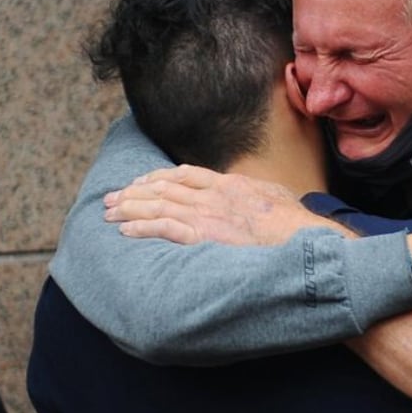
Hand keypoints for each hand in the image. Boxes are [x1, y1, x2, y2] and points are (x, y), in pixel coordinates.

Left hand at [103, 165, 338, 245]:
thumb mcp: (277, 198)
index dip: (159, 178)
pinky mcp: (205, 234)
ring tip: (109, 212)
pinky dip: (142, 228)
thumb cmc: (296, 225)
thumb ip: (259, 194)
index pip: (186, 174)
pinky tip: (125, 231)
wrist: (303, 237)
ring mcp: (208, 214)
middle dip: (134, 192)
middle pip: (164, 188)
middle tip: (112, 197)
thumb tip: (260, 196)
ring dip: (130, 208)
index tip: (142, 182)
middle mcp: (214, 195)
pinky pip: (165, 228)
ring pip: (159, 205)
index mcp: (230, 185)